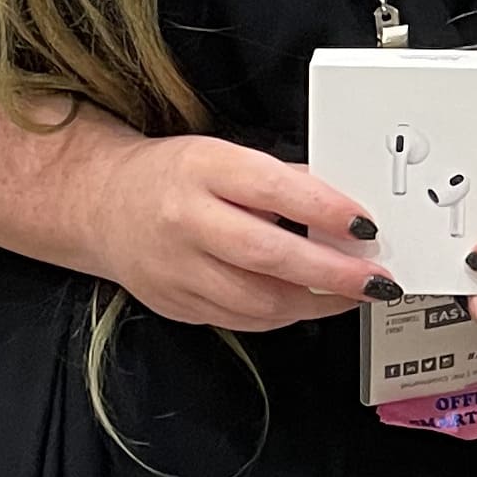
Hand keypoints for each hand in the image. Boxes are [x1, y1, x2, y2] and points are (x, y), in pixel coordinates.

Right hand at [76, 133, 394, 330]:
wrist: (101, 205)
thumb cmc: (172, 176)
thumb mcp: (223, 156)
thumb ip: (279, 181)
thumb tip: (341, 210)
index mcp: (202, 169)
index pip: (273, 190)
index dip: (326, 211)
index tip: (366, 225)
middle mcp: (185, 220)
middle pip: (268, 255)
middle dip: (333, 273)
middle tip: (375, 279)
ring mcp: (177, 269)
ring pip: (258, 300)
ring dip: (315, 303)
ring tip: (350, 295)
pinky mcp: (176, 304)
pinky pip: (241, 320)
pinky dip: (283, 315)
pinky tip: (307, 303)